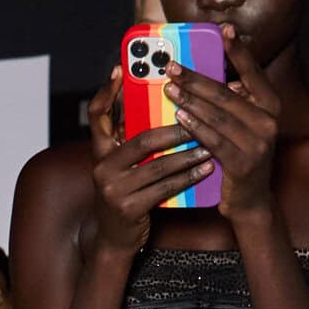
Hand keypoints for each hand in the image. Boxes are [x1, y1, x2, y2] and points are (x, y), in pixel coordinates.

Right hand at [88, 68, 215, 251]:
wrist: (115, 239)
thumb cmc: (127, 195)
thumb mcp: (122, 166)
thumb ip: (131, 141)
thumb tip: (161, 108)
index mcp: (100, 152)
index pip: (97, 115)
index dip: (107, 92)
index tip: (121, 70)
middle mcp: (102, 168)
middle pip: (142, 139)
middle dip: (175, 128)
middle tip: (201, 117)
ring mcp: (113, 190)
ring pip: (158, 165)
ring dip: (188, 154)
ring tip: (211, 145)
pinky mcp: (128, 209)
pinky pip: (164, 188)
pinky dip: (188, 178)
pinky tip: (206, 169)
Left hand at [166, 26, 279, 223]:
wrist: (250, 202)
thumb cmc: (240, 159)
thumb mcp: (243, 126)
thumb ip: (234, 102)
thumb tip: (210, 76)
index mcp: (270, 105)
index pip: (253, 72)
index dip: (239, 50)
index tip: (224, 29)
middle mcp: (269, 120)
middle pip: (227, 92)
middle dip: (197, 77)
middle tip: (173, 66)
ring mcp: (258, 142)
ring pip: (218, 115)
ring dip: (191, 99)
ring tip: (169, 87)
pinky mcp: (243, 163)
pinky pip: (214, 139)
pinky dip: (195, 126)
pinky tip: (179, 115)